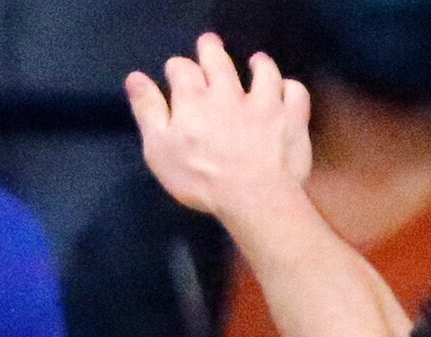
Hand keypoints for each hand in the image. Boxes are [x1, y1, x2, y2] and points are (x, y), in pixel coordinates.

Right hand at [126, 33, 312, 223]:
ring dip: (258, 63)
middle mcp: (228, 92)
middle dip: (211, 50)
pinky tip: (286, 92)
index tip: (177, 72)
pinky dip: (291, 89)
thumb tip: (135, 78)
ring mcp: (264, 103)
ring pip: (263, 71)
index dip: (178, 68)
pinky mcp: (291, 119)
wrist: (253, 198)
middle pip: (218, 60)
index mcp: (193, 99)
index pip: (181, 69)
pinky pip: (295, 93)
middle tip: (210, 45)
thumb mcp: (160, 149)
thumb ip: (148, 111)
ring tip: (256, 62)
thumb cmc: (200, 180)